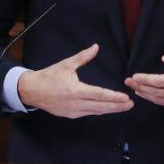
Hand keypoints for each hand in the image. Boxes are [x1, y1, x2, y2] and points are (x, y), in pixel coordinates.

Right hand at [18, 44, 133, 118]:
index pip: (99, 94)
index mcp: (75, 90)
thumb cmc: (49, 76)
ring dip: (110, 110)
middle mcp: (75, 103)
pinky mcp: (70, 115)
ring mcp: (73, 111)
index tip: (126, 97)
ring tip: (123, 107)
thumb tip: (96, 47)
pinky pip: (88, 113)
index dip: (114, 97)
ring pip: (96, 112)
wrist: (32, 91)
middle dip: (117, 106)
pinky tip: (107, 108)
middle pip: (101, 107)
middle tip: (130, 104)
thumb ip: (83, 57)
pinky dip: (99, 111)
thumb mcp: (66, 64)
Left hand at [124, 45, 163, 109]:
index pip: (160, 81)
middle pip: (156, 92)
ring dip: (144, 94)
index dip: (146, 79)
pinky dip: (153, 98)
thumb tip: (163, 59)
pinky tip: (145, 93)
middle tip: (128, 81)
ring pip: (158, 99)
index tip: (134, 76)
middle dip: (140, 86)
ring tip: (134, 87)